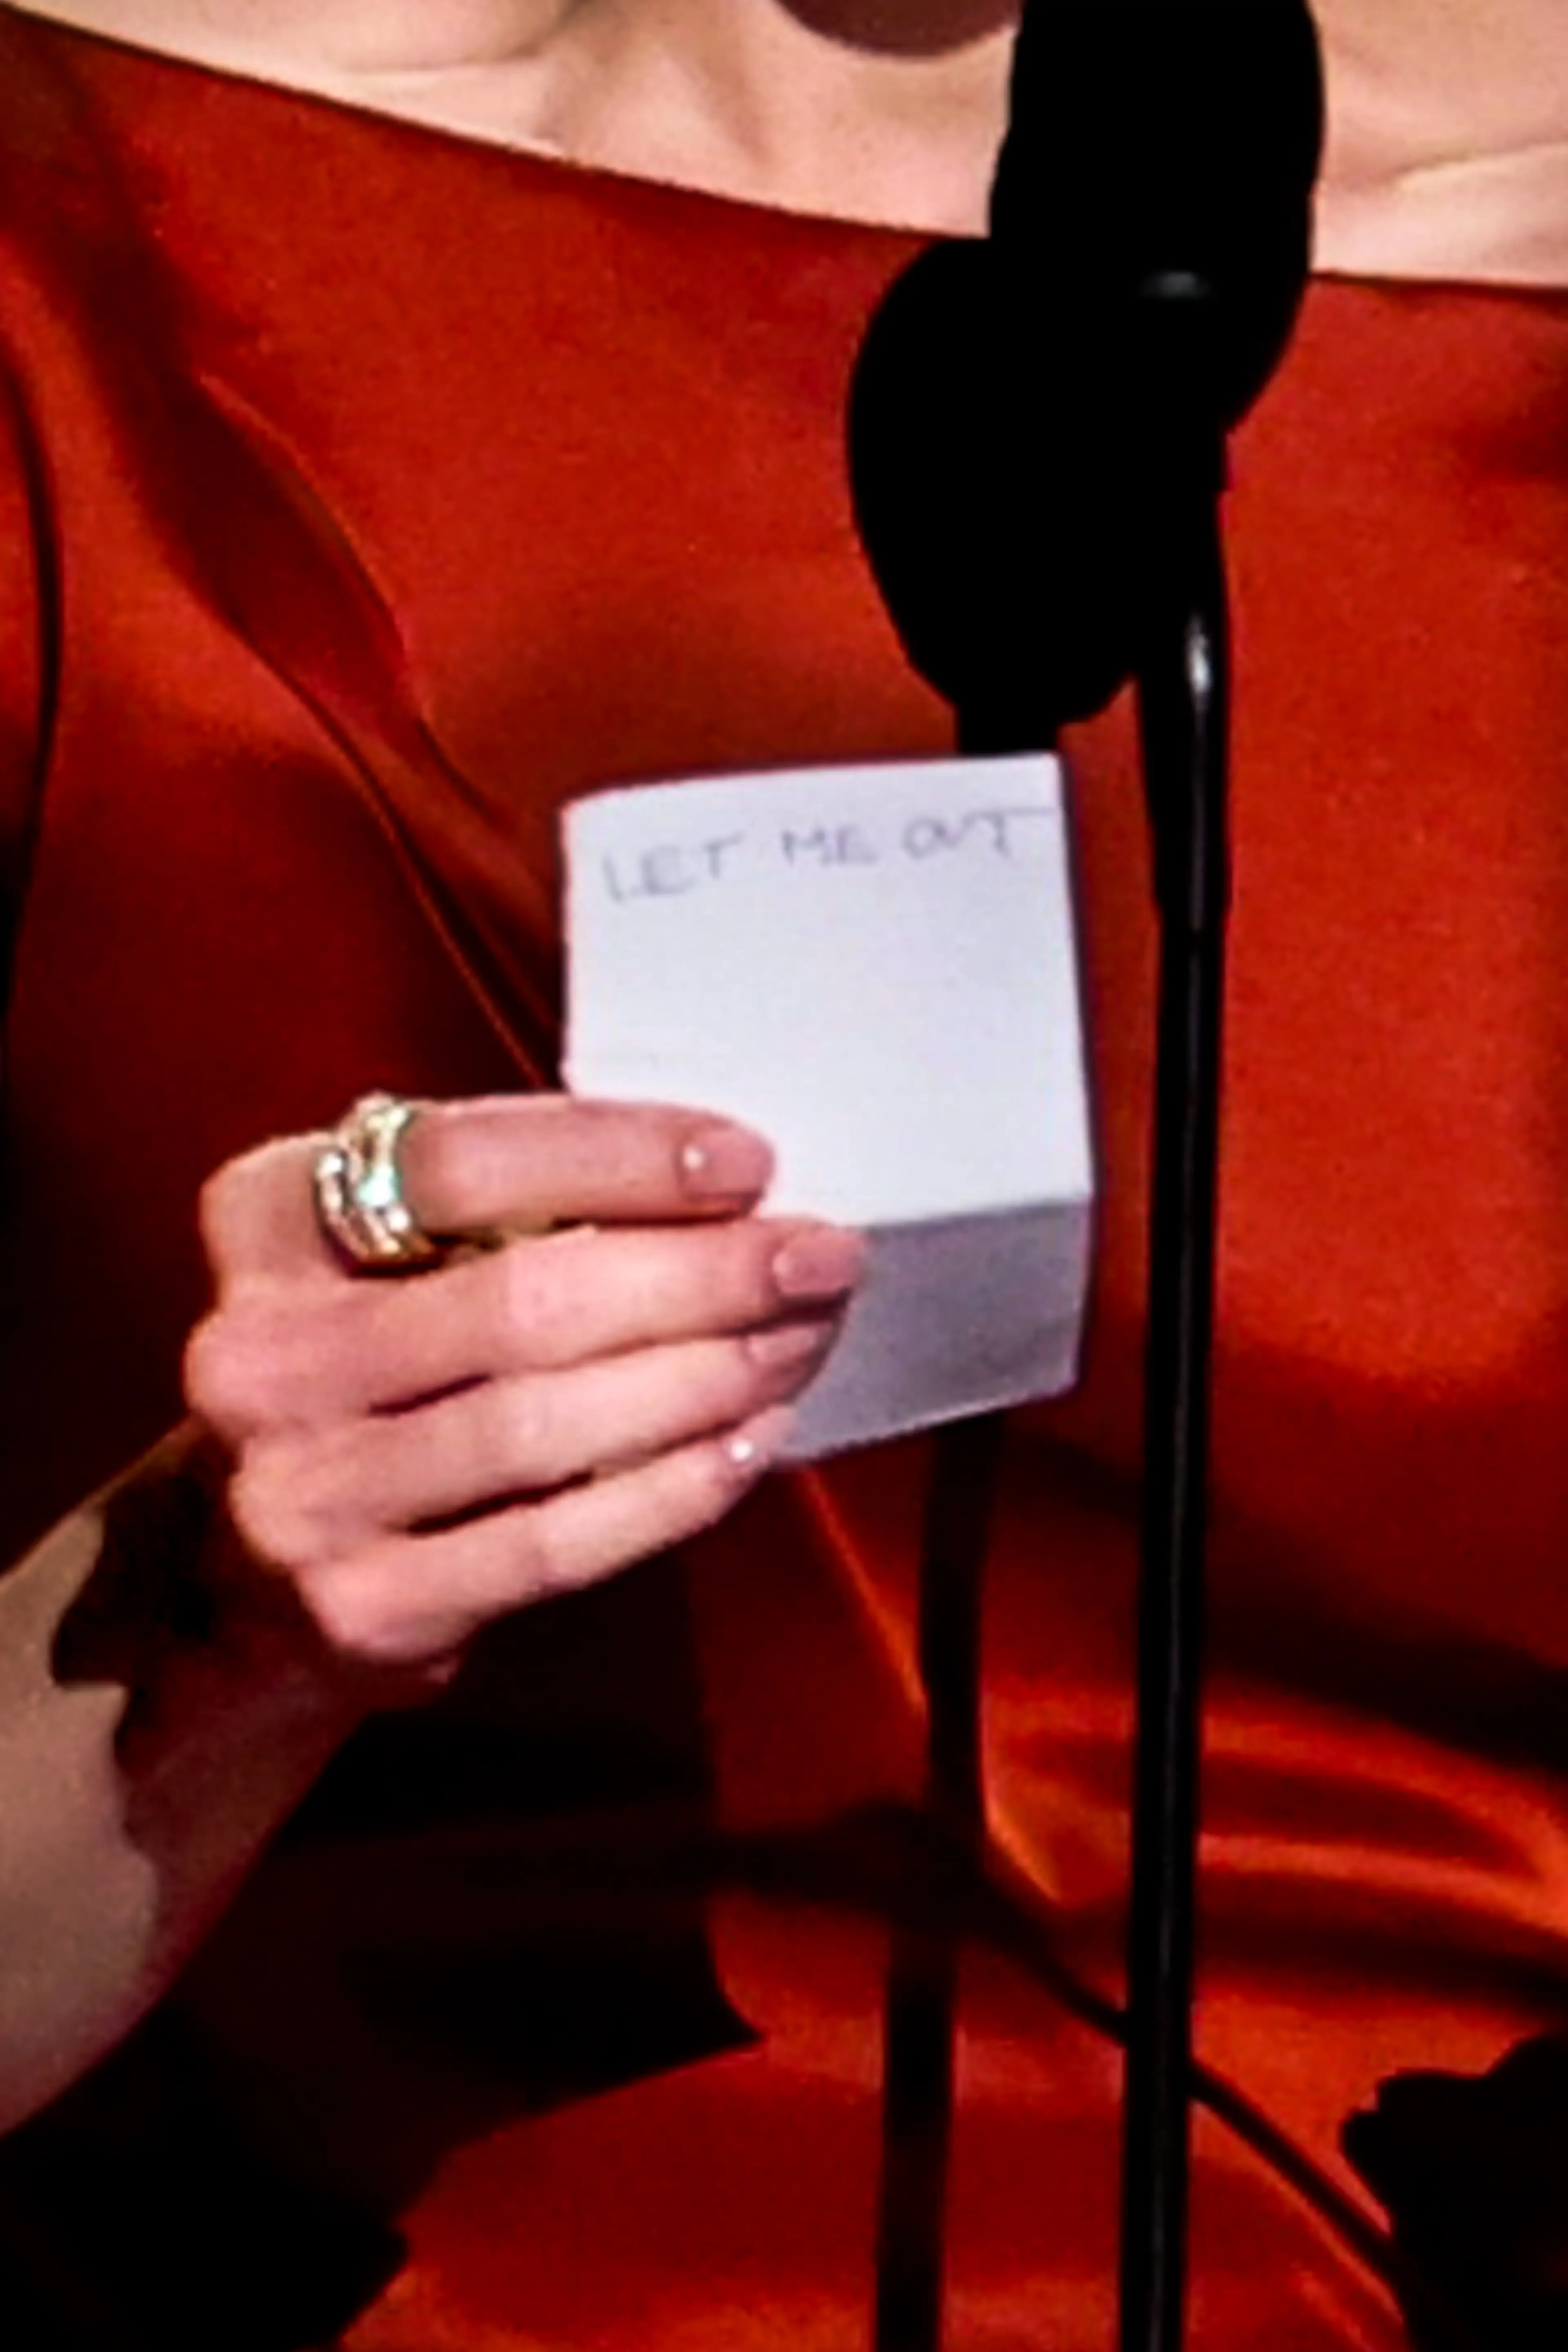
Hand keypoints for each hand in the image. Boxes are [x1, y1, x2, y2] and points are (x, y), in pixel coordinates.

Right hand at [183, 1095, 863, 1700]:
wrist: (242, 1572)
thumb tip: (724, 1187)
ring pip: (546, 1425)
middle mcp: (262, 1354)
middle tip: (819, 1256)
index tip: (749, 1162)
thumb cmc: (370, 1369)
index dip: (622, 1157)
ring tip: (800, 1341)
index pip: (464, 1161)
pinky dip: (667, 1492)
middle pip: (523, 1300)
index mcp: (266, 1220)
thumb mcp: (390, 1258)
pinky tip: (749, 1447)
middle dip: (700, 1275)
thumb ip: (509, 1208)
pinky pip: (551, 1543)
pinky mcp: (363, 1606)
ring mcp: (302, 1490)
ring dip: (703, 1379)